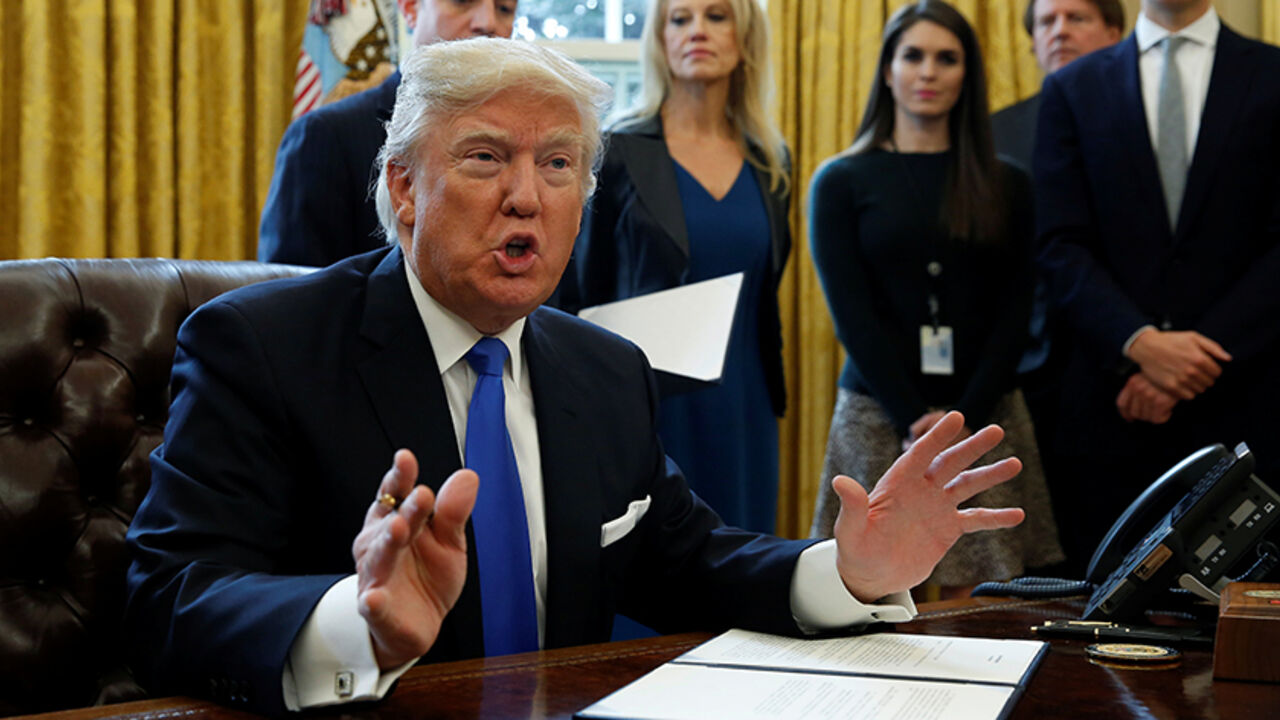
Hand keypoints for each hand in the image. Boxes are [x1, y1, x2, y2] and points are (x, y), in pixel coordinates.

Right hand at [352, 450, 477, 668]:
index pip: (395, 494)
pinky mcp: (376, 610)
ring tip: (398, 528)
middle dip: (406, 509)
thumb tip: (468, 476)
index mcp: (395, 520)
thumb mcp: (449, 540)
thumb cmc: (428, 575)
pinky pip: (372, 605)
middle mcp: (380, 544)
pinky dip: (373, 602)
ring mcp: (376, 576)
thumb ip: (453, 511)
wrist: (418, 623)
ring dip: (388, 543)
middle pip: (392, 521)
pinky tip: (374, 598)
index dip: (399, 476)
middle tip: (423, 495)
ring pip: (380, 557)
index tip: (405, 458)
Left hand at [832, 411, 1024, 602]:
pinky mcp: (948, 529)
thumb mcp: (850, 531)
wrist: (870, 575)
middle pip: (950, 462)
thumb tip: (840, 482)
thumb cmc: (855, 551)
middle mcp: (921, 490)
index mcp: (898, 483)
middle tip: (996, 430)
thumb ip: (851, 507)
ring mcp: (936, 507)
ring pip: (968, 485)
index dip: (937, 437)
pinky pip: (976, 519)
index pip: (920, 454)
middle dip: (972, 446)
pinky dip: (996, 517)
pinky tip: (1017, 514)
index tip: (954, 417)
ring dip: (990, 475)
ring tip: (1015, 464)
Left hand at [1116, 373, 1177, 423]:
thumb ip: (1135, 391)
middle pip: (1134, 413)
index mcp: (1132, 382)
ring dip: (1154, 416)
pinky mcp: (1161, 401)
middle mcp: (1138, 388)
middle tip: (1154, 411)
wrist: (1184, 374)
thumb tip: (1130, 414)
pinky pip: (1157, 419)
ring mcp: (1149, 395)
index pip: (1121, 403)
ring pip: (1146, 417)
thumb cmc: (1165, 379)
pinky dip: (1164, 417)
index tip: (1130, 418)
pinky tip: (1168, 410)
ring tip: (1162, 408)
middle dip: (1144, 415)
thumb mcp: (1146, 379)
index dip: (1125, 414)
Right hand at [1127, 329, 1230, 399]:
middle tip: (1196, 372)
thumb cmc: (1170, 341)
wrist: (1146, 347)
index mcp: (1199, 358)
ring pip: (1200, 390)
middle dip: (1205, 378)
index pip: (1217, 373)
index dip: (1213, 370)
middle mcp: (1191, 371)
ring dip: (1196, 385)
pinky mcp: (1171, 387)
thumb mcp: (1193, 337)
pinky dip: (1187, 392)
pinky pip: (1188, 396)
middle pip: (1209, 383)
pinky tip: (1182, 383)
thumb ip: (1213, 347)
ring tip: (1188, 377)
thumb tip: (1228, 358)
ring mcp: (1181, 380)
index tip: (1205, 367)